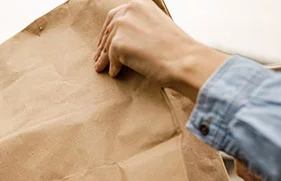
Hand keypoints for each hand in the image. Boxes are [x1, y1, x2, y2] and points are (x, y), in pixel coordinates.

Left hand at [93, 0, 228, 99]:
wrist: (183, 59)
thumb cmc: (175, 47)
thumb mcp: (156, 26)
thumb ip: (139, 26)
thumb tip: (123, 37)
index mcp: (139, 4)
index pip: (115, 16)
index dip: (108, 30)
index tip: (105, 41)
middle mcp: (128, 10)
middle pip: (108, 31)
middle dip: (102, 45)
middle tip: (98, 57)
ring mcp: (122, 26)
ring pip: (106, 46)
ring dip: (103, 58)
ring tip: (100, 67)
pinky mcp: (117, 44)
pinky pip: (110, 59)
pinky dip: (112, 67)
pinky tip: (115, 73)